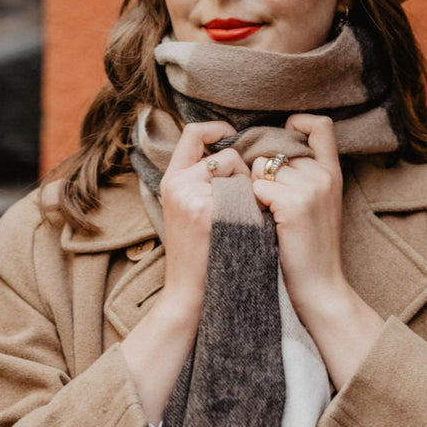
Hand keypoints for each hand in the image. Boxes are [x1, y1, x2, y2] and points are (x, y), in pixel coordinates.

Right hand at [122, 120, 249, 423]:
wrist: (191, 297)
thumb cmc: (199, 257)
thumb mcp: (188, 212)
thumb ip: (202, 183)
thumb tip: (232, 157)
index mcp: (172, 180)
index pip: (193, 134)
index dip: (217, 129)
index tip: (233, 136)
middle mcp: (178, 184)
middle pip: (226, 156)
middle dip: (244, 176)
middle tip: (244, 205)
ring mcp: (193, 197)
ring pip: (239, 175)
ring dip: (251, 194)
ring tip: (242, 222)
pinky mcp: (208, 213)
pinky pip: (245, 194)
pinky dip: (254, 209)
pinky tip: (249, 230)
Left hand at [251, 114, 383, 388]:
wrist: (318, 287)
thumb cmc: (307, 248)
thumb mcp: (316, 205)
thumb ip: (301, 177)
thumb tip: (266, 155)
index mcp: (332, 172)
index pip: (321, 125)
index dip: (297, 123)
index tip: (280, 140)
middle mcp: (324, 175)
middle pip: (277, 150)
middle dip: (262, 168)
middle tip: (264, 199)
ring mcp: (311, 188)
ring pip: (263, 167)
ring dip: (254, 188)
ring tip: (266, 216)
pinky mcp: (293, 204)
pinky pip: (256, 188)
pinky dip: (251, 204)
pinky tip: (261, 223)